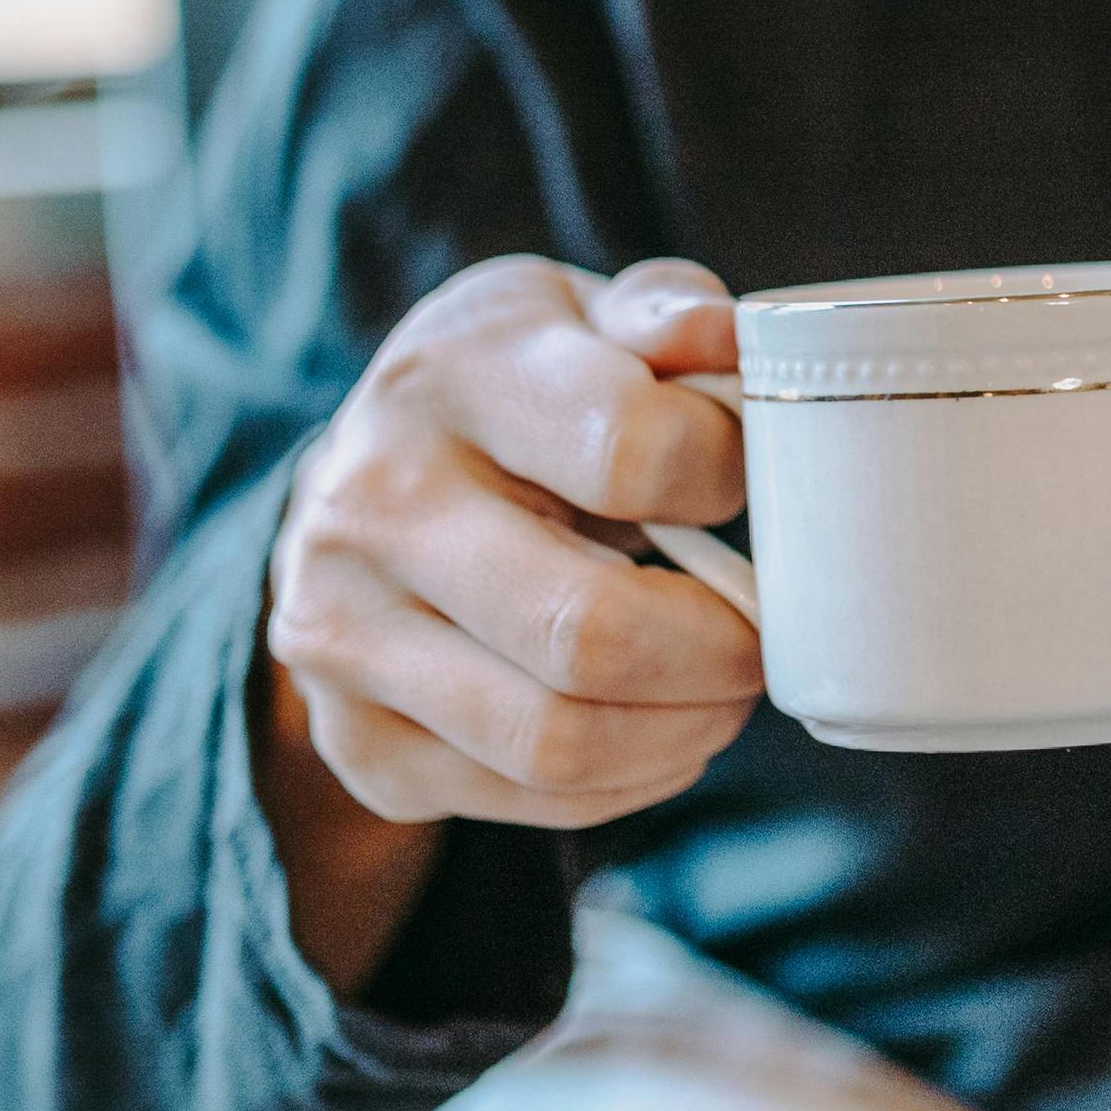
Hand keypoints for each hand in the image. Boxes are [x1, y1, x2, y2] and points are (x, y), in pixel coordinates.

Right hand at [255, 256, 763, 984]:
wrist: (360, 479)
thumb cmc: (514, 390)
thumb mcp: (576, 312)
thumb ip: (664, 313)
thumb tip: (725, 339)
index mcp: (450, 376)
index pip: (630, 448)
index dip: (730, 478)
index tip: (754, 485)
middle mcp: (372, 506)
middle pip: (588, 631)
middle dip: (721, 651)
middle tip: (766, 636)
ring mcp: (344, 633)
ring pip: (556, 740)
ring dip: (684, 731)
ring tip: (726, 690)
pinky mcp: (356, 740)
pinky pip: (524, 798)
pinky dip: (628, 781)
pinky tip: (658, 730)